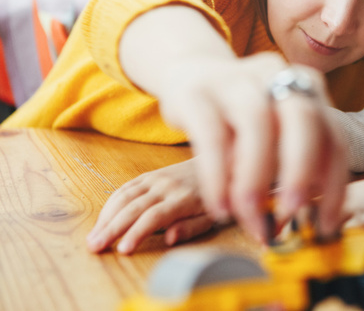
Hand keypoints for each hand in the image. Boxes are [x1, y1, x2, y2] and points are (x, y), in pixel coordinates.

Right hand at [86, 158, 213, 254]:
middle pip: (134, 207)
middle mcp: (167, 186)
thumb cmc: (215, 197)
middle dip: (112, 228)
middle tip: (95, 247)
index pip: (155, 216)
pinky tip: (102, 219)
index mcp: (184, 199)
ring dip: (106, 217)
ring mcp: (156, 178)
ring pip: (125, 196)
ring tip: (93, 237)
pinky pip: (126, 187)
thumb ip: (191, 228)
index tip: (123, 249)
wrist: (220, 163)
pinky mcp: (149, 175)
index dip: (137, 233)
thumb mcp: (212, 217)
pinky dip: (111, 203)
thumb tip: (170, 238)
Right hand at [157, 53, 347, 240]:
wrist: (190, 71)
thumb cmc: (241, 116)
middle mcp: (277, 76)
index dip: (334, 183)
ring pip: (257, 123)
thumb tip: (292, 222)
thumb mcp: (273, 134)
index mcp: (306, 87)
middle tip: (292, 212)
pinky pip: (211, 135)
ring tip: (250, 217)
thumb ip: (288, 168)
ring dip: (256, 178)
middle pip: (304, 117)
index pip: (332, 135)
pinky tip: (220, 206)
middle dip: (302, 169)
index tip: (327, 224)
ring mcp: (237, 79)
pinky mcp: (197, 92)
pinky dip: (218, 176)